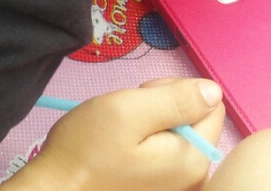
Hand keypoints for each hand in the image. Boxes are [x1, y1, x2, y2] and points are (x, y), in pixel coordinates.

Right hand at [18, 79, 225, 190]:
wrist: (57, 186)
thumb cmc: (87, 149)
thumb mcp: (129, 110)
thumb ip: (176, 98)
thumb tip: (213, 90)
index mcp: (193, 158)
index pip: (211, 104)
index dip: (175, 91)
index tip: (144, 101)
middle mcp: (194, 176)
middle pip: (196, 117)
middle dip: (163, 105)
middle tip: (128, 115)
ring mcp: (177, 184)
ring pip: (178, 130)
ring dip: (151, 120)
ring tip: (123, 131)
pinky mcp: (161, 185)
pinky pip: (165, 148)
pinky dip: (146, 138)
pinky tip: (124, 146)